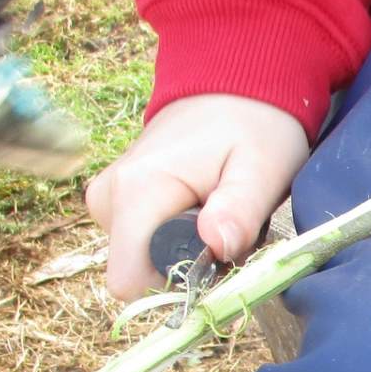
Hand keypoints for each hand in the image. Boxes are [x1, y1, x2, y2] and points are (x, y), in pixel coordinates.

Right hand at [84, 94, 309, 297]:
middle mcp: (109, 198)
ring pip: (143, 262)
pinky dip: (179, 239)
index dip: (178, 285)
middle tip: (228, 228)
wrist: (233, 86)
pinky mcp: (115, 202)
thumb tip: (216, 246)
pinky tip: (205, 208)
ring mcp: (108, 200)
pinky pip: (144, 245)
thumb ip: (240, 210)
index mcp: (136, 191)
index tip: (217, 259)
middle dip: (188, 268)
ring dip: (188, 253)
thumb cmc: (254, 125)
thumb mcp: (263, 167)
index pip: (129, 279)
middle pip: (139, 275)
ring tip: (220, 211)